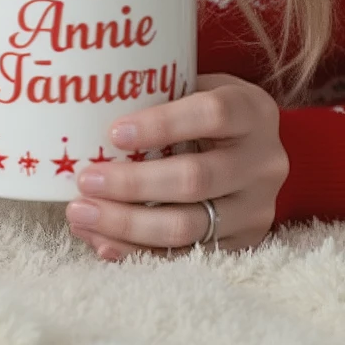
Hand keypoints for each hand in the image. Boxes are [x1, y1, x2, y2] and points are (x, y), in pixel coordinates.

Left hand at [65, 73, 288, 258]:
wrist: (257, 151)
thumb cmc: (211, 113)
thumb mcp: (200, 88)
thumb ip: (162, 93)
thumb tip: (90, 107)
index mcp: (253, 111)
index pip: (211, 114)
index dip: (161, 124)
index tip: (114, 133)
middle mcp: (263, 163)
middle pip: (195, 179)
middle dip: (132, 184)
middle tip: (86, 180)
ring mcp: (256, 209)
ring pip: (188, 227)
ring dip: (126, 224)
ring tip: (81, 213)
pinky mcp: (242, 244)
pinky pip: (183, 255)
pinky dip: (137, 251)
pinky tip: (102, 240)